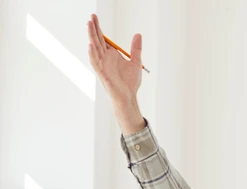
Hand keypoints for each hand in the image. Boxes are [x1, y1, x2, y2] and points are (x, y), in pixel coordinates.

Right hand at [86, 13, 145, 133]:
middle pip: (98, 40)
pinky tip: (91, 45)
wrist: (129, 96)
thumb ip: (136, 48)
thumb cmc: (130, 82)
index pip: (103, 38)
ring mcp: (102, 64)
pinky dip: (93, 53)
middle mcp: (105, 58)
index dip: (99, 28)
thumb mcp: (136, 62)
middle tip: (91, 16)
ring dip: (92, 37)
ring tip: (89, 25)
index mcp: (111, 54)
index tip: (95, 17)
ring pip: (95, 48)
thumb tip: (138, 34)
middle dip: (94, 28)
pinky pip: (96, 62)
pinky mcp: (102, 73)